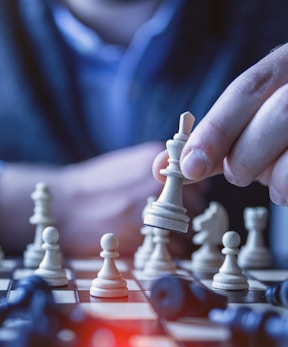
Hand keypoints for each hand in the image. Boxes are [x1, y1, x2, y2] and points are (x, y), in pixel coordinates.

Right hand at [0, 142, 206, 257]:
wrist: (64, 205)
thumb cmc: (92, 186)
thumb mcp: (125, 164)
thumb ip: (155, 171)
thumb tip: (180, 182)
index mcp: (155, 160)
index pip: (197, 180)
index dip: (189, 194)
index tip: (179, 202)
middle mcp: (158, 183)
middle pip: (195, 205)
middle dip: (184, 215)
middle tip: (165, 221)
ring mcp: (152, 209)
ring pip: (187, 228)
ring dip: (178, 234)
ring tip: (156, 234)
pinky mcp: (143, 236)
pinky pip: (175, 248)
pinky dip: (169, 251)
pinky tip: (150, 244)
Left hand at [154, 43, 287, 204]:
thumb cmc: (274, 135)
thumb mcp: (239, 135)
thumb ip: (205, 148)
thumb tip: (159, 168)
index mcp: (281, 68)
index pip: (246, 89)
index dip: (216, 130)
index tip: (191, 167)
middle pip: (278, 111)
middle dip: (246, 154)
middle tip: (237, 174)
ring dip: (272, 173)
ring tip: (269, 185)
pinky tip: (285, 190)